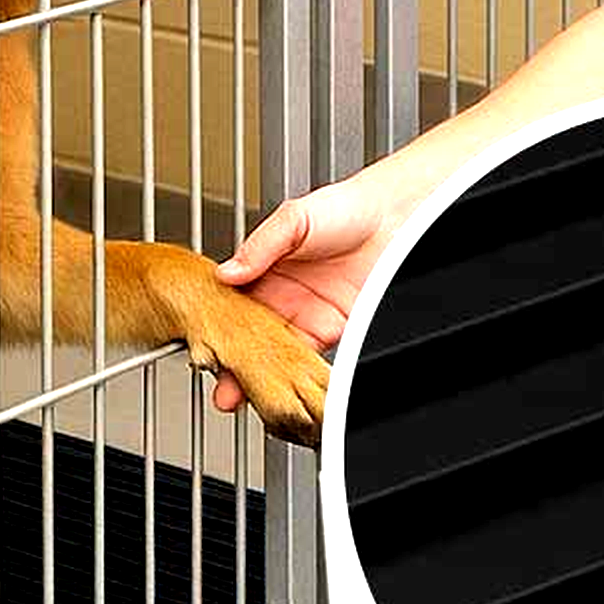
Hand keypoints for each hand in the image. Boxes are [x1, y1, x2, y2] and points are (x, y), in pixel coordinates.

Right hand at [210, 173, 402, 412]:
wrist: (397, 217)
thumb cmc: (347, 208)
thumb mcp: (293, 218)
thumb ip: (260, 246)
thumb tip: (226, 273)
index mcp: (266, 269)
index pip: (233, 306)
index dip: (219, 328)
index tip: (206, 348)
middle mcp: (284, 297)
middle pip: (252, 338)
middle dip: (236, 365)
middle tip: (222, 388)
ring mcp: (308, 316)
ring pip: (278, 355)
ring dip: (262, 378)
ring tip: (245, 396)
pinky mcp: (335, 329)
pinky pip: (312, 359)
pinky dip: (298, 377)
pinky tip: (285, 388)